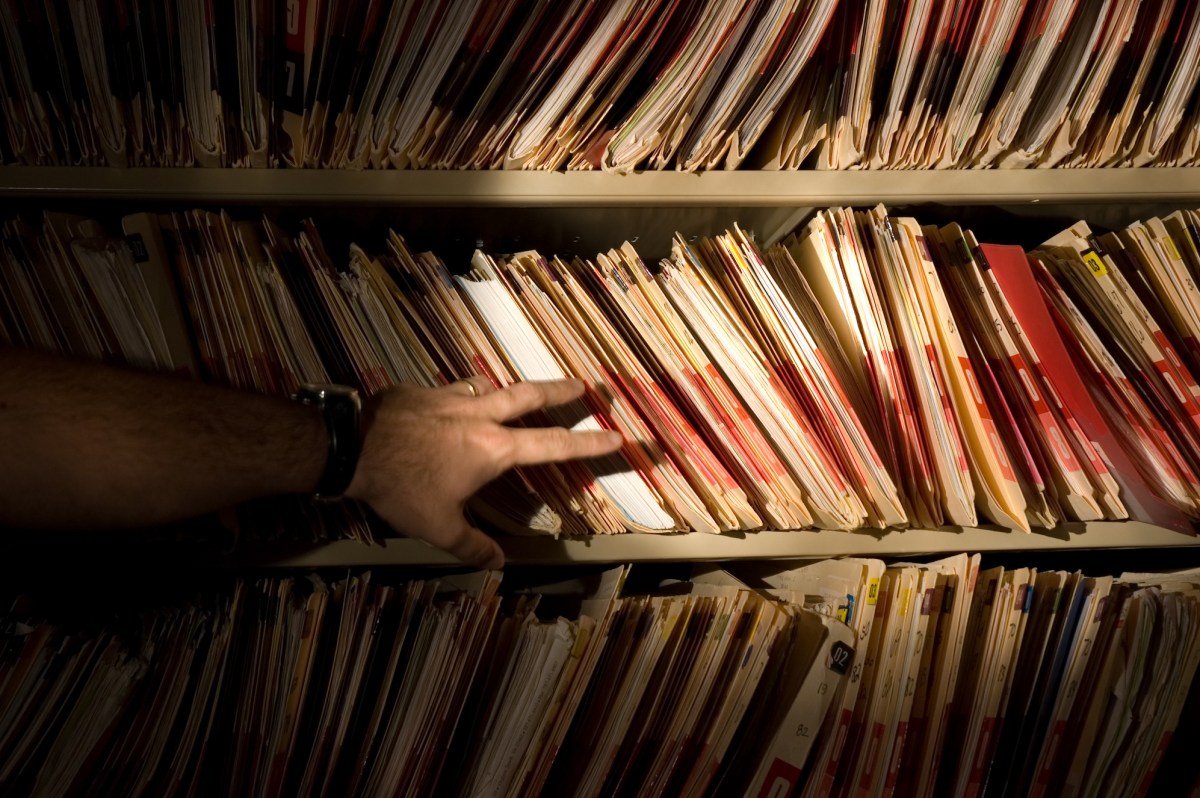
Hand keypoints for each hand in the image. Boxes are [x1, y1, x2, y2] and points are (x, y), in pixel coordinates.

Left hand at [345, 377, 621, 568]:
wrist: (352, 445)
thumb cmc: (401, 488)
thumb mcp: (438, 528)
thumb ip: (472, 546)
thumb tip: (498, 564)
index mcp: (493, 449)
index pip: (552, 445)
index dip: (588, 443)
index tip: (616, 436)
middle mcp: (479, 416)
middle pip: (529, 396)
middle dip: (560, 391)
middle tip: (584, 385)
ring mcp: (450, 398)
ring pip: (490, 387)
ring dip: (508, 390)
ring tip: (514, 392)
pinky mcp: (421, 391)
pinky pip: (452, 389)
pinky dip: (462, 395)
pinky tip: (453, 401)